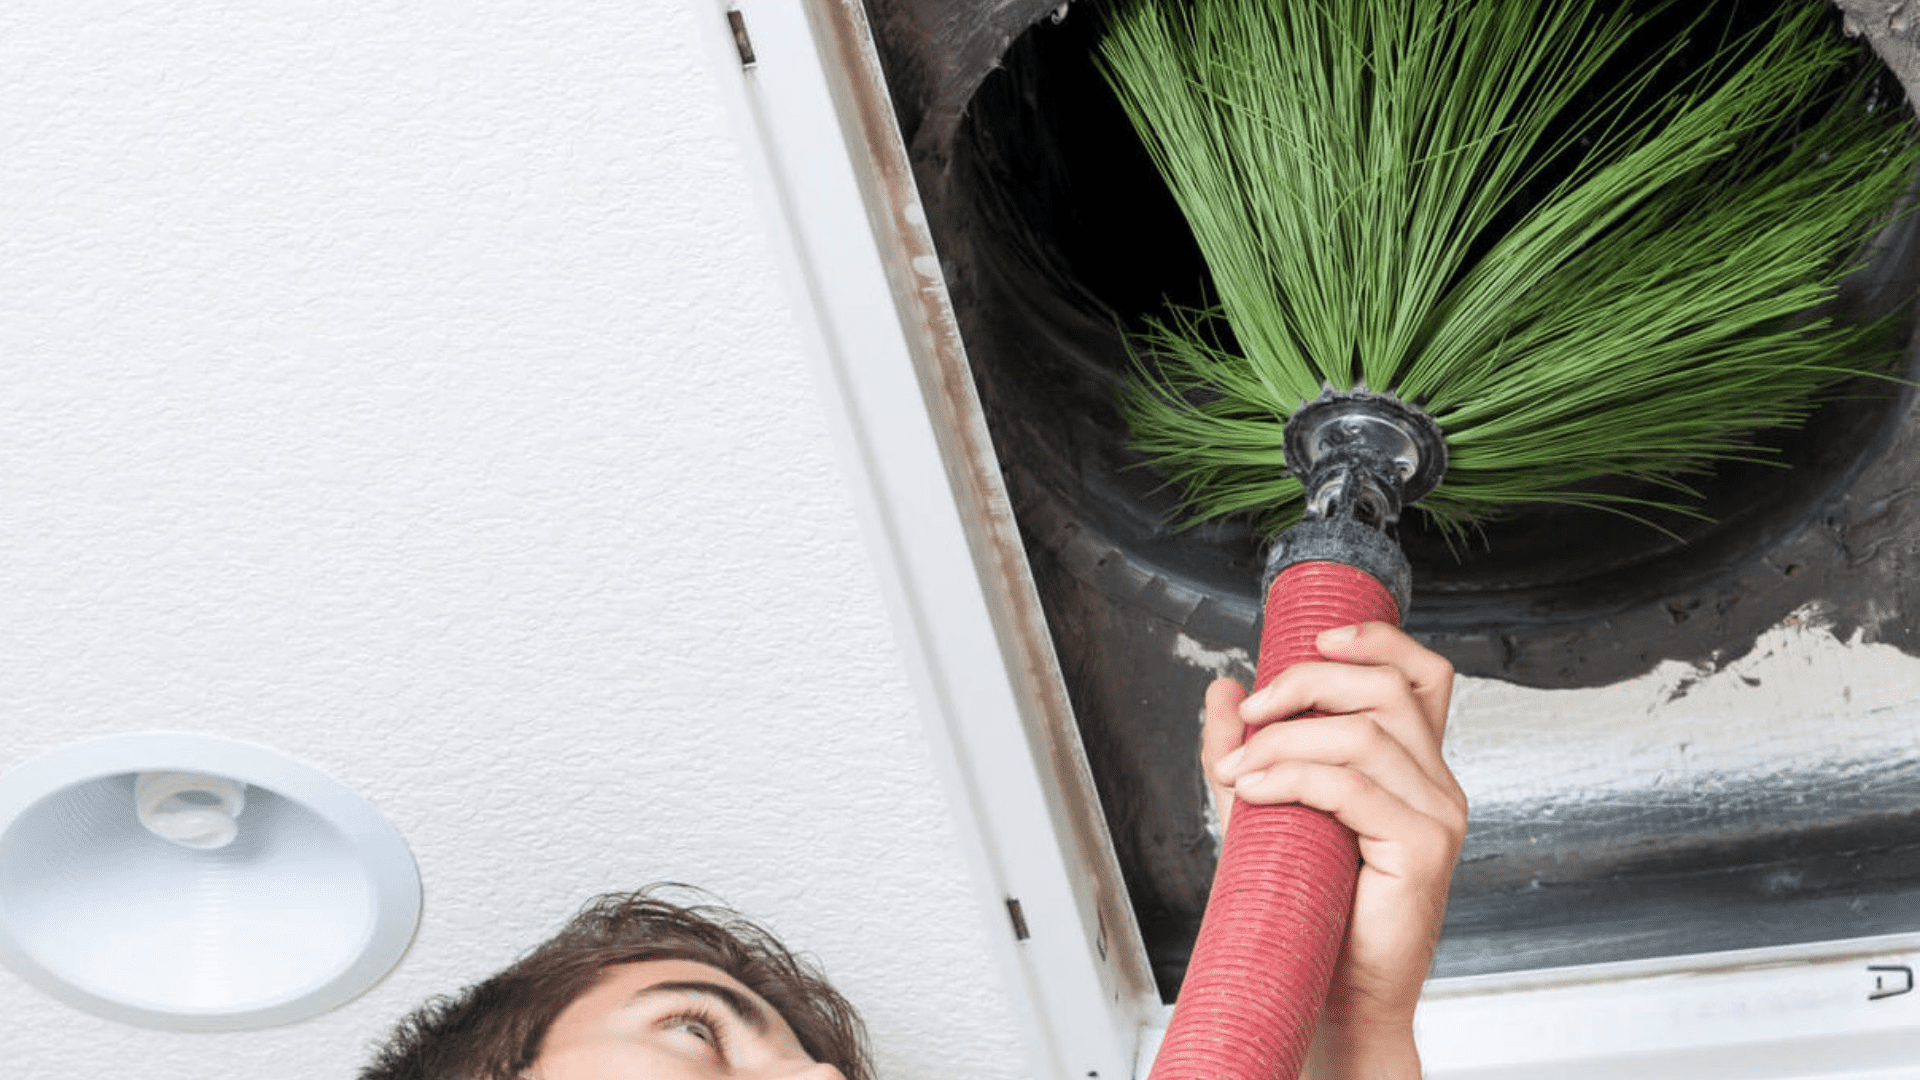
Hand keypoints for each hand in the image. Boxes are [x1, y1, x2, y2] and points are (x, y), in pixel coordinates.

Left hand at [1201, 622, 1465, 1079]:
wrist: (1331, 995)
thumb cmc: (1310, 910)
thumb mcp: (1268, 810)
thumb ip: (1248, 747)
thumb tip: (1223, 688)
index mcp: (1414, 768)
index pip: (1424, 675)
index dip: (1377, 640)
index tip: (1317, 639)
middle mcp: (1437, 784)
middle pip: (1386, 689)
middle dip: (1306, 683)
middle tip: (1249, 714)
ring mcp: (1438, 815)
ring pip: (1363, 734)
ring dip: (1284, 740)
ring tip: (1238, 771)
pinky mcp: (1423, 848)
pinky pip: (1351, 786)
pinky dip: (1291, 777)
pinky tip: (1255, 793)